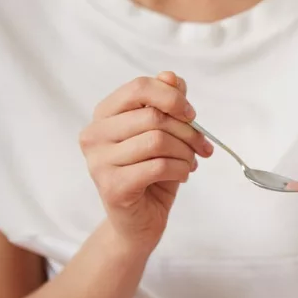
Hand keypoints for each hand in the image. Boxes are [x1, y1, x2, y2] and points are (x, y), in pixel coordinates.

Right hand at [78, 71, 212, 251]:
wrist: (140, 221)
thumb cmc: (152, 174)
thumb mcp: (164, 135)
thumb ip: (167, 105)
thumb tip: (171, 77)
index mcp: (105, 115)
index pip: (139, 87)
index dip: (173, 97)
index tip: (192, 115)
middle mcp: (94, 134)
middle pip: (153, 116)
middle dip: (188, 131)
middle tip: (203, 148)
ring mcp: (98, 161)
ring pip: (157, 140)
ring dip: (185, 153)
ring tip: (189, 163)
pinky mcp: (112, 186)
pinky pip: (158, 166)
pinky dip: (181, 170)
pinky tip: (183, 176)